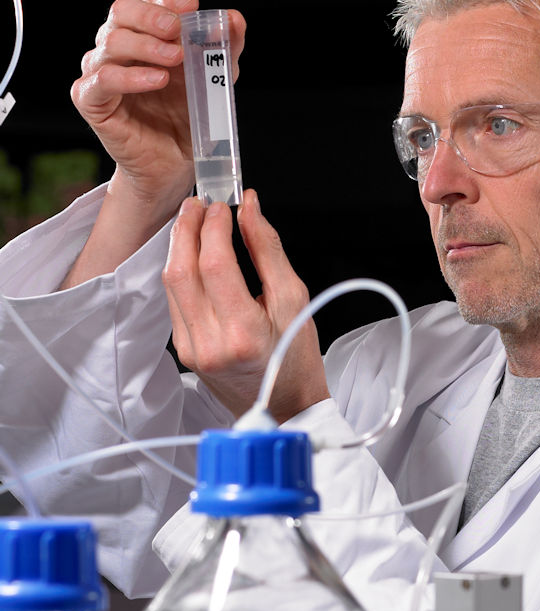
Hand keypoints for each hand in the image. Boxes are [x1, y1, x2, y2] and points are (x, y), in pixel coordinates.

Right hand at [71, 0, 246, 217]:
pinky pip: (103, 80)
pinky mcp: (91, 101)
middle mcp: (117, 51)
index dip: (163, 1)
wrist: (175, 164)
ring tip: (175, 58)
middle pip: (119, 15)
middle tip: (177, 29)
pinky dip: (130, 76)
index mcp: (143, 39)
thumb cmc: (187, 119)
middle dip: (150, 16)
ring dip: (146, 46)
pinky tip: (157, 79)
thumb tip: (234, 19)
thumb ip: (223, 50)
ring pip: (110, 43)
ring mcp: (100, 74)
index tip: (190, 5)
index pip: (143, 6)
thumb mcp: (214, 81)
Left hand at [162, 189, 330, 420]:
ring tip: (195, 222)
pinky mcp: (183, 350)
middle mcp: (210, 343)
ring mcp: (191, 349)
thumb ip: (268, 250)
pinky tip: (194, 255)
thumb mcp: (294, 298)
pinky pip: (174, 301)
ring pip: (171, 284)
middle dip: (188, 229)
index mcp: (243, 332)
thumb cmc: (296, 356)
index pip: (216, 264)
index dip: (214, 227)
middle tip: (200, 204)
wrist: (284, 405)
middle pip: (182, 270)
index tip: (223, 205)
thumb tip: (250, 209)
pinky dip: (182, 271)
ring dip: (179, 246)